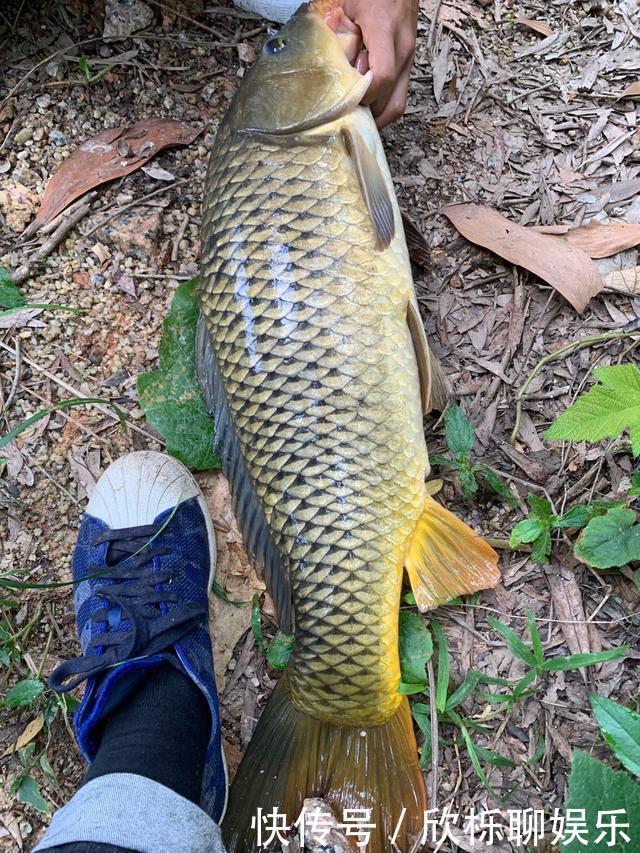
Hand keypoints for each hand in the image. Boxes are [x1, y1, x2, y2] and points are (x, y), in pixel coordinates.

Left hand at [343, 0, 417, 127]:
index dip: (364, 96)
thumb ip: (338, 35)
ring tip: (357, 112)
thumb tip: (331, 68)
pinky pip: (399, 95)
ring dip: (377, 114)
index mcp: (385, 31)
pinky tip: (367, 102)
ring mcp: (409, 57)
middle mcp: (402, 48)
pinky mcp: (409, 62)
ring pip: (397, 104)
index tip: (348, 99)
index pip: (382, 78)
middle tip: (348, 112)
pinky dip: (383, 105)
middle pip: (390, 100)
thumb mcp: (347, 5)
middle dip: (367, 112)